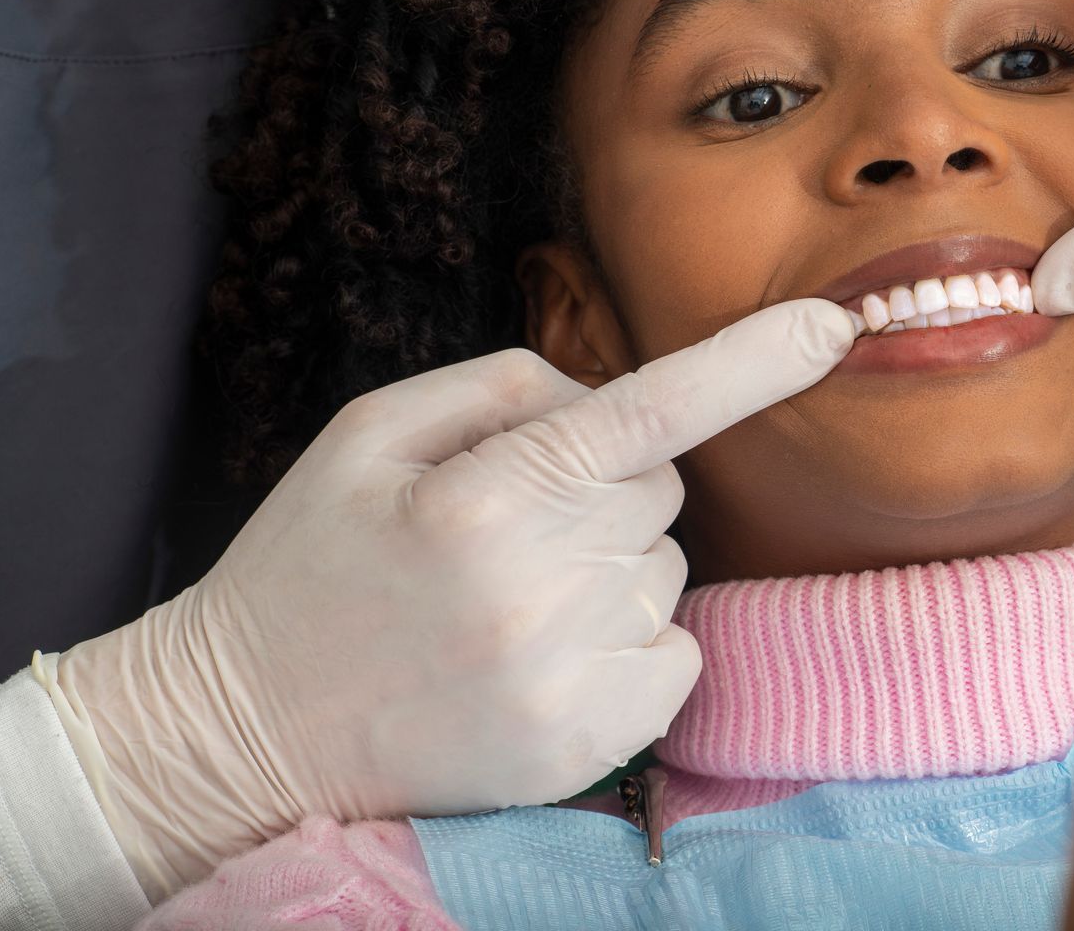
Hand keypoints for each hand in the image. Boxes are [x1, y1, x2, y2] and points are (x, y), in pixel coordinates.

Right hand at [51, 299, 855, 899]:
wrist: (240, 729)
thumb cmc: (309, 560)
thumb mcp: (369, 432)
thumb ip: (503, 387)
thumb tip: (611, 393)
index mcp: (483, 494)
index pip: (649, 412)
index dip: (752, 362)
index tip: (832, 325)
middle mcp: (537, 588)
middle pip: (661, 490)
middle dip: (605, 487)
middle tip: (505, 524)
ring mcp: (566, 677)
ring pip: (669, 569)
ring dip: (612, 565)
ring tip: (505, 597)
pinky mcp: (585, 747)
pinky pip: (677, 651)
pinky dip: (633, 638)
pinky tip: (542, 651)